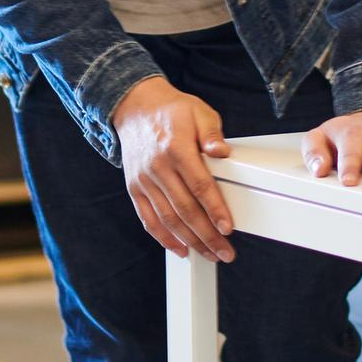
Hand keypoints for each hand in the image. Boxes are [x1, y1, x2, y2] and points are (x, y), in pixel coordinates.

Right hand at [112, 77, 235, 261]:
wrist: (134, 107)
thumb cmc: (172, 111)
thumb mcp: (199, 112)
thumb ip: (212, 132)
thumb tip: (223, 152)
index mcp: (176, 148)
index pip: (199, 185)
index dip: (214, 209)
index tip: (227, 228)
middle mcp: (158, 167)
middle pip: (184, 209)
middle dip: (207, 235)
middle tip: (225, 252)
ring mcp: (144, 180)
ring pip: (167, 218)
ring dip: (189, 241)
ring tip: (209, 254)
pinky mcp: (135, 188)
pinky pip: (148, 218)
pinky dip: (164, 237)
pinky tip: (180, 249)